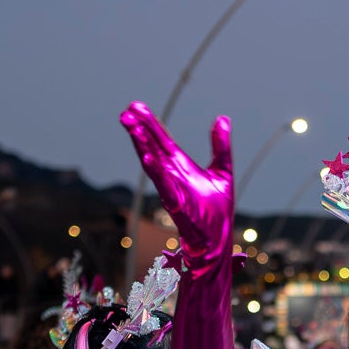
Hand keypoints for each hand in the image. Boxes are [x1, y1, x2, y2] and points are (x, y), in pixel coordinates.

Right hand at [119, 103, 232, 270]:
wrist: (218, 241)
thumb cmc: (217, 210)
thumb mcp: (223, 171)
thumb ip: (221, 146)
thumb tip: (222, 118)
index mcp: (180, 167)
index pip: (162, 140)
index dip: (150, 123)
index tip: (136, 106)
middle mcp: (172, 176)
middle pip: (153, 148)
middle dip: (140, 130)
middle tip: (126, 111)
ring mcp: (172, 190)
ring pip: (154, 165)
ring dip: (142, 146)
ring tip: (133, 128)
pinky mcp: (177, 206)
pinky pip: (164, 186)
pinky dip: (156, 172)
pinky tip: (147, 157)